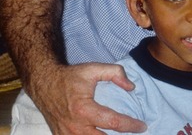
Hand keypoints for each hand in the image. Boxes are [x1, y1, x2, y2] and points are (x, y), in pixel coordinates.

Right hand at [28, 62, 146, 134]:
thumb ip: (115, 73)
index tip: (143, 126)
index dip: (131, 125)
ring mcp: (66, 134)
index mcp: (84, 110)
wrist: (43, 83)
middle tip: (135, 132)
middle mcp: (75, 126)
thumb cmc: (70, 77)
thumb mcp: (93, 69)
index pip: (113, 122)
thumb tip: (131, 87)